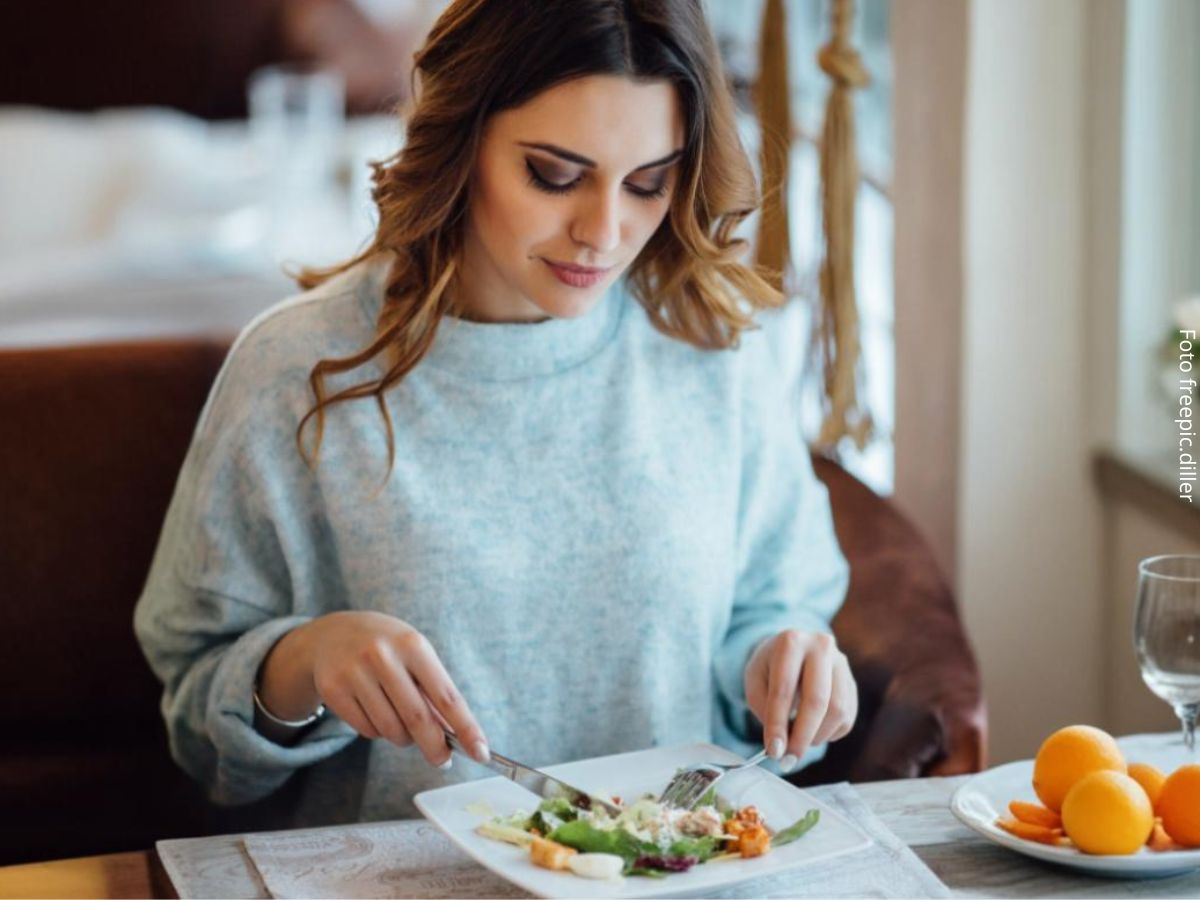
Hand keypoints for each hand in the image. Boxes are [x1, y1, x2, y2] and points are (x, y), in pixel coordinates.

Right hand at [286, 611, 488, 768]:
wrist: (333, 633)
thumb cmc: (388, 648)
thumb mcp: (415, 656)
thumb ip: (434, 691)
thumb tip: (456, 735)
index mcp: (413, 645)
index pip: (447, 696)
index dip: (466, 728)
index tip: (481, 753)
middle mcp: (383, 655)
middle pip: (418, 719)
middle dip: (435, 747)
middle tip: (442, 761)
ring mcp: (355, 672)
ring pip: (391, 729)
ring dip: (403, 737)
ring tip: (401, 722)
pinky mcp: (333, 689)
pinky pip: (367, 730)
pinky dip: (378, 732)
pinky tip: (375, 711)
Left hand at [744, 630, 857, 771]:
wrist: (792, 649)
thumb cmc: (769, 668)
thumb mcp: (755, 681)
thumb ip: (764, 710)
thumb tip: (781, 747)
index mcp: (791, 642)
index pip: (784, 689)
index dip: (778, 724)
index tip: (773, 751)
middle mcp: (821, 647)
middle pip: (818, 701)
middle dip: (802, 736)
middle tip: (789, 759)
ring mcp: (842, 664)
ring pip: (837, 711)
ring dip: (816, 736)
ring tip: (798, 740)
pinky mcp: (852, 682)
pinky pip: (847, 718)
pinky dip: (829, 733)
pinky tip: (813, 729)